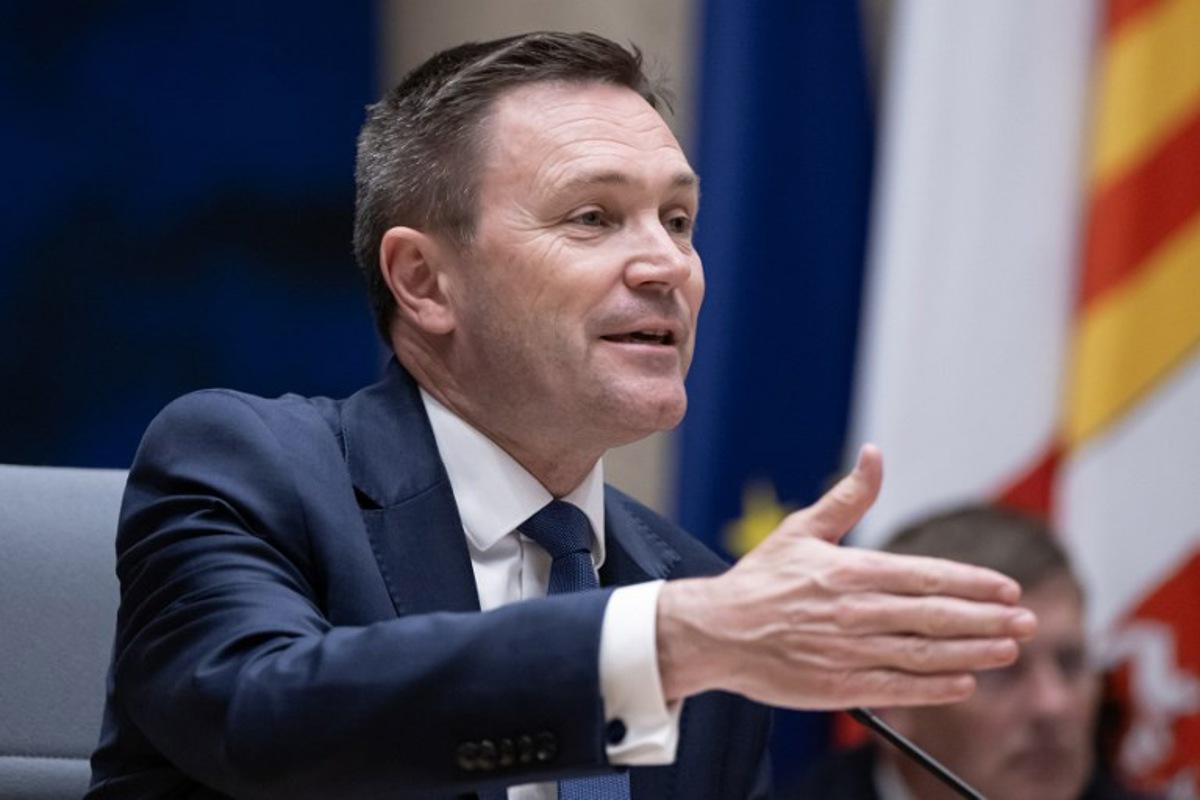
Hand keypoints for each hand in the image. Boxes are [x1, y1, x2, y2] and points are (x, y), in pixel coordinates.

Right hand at [656, 445, 1035, 708]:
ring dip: (973, 653)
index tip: (1008, 587)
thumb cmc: (759, 580)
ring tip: (1010, 649)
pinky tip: (965, 684)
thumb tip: (874, 454)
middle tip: (1029, 621)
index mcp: (850, 571)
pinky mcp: (839, 686)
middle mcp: (856, 612)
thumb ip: (848, 497)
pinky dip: (936, 687)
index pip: (926, 577)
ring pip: (925, 654)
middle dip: (989, 619)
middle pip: (936, 617)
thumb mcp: (801, 530)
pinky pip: (899, 689)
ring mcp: (849, 652)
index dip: (972, 583)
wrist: (715, 633)